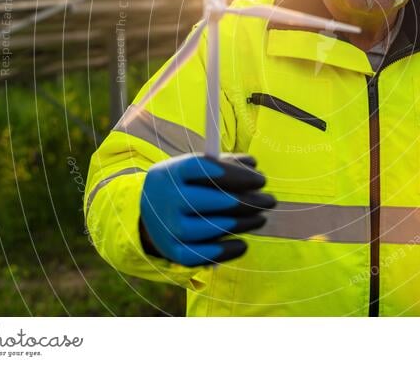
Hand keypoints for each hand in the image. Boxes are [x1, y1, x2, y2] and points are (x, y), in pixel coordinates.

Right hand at [139, 153, 275, 266]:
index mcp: (171, 172)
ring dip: (243, 224)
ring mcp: (167, 227)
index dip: (234, 173)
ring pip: (210, 228)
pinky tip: (243, 243)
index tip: (260, 180)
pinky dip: (226, 250)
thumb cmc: (186, 186)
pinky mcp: (172, 251)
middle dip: (247, 201)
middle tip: (269, 201)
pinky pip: (202, 254)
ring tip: (261, 218)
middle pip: (210, 200)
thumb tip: (253, 166)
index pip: (203, 168)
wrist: (150, 215)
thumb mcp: (197, 170)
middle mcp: (165, 199)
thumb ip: (225, 164)